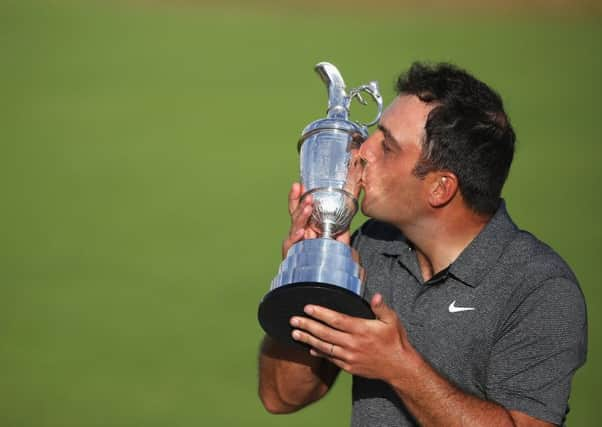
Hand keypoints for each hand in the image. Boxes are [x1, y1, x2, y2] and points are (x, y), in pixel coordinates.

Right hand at [282, 182, 350, 258]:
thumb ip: (342, 228)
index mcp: (307, 226)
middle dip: (299, 201)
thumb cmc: (327, 259)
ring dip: (301, 215)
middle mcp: (299, 232)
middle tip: (305, 192)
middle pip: (295, 214)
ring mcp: (295, 243)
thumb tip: (349, 212)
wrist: (323, 279)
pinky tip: (302, 231)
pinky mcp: (292, 254)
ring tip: (307, 207)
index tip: (300, 185)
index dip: (298, 196)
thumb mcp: (338, 241)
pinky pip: (293, 244)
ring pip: (295, 226)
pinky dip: (297, 236)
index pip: (300, 208)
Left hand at [289, 293, 416, 381]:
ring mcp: (349, 357)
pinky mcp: (349, 367)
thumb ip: (381, 308)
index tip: (307, 308)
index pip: (336, 320)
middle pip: (325, 334)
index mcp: (361, 330)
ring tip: (295, 333)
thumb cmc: (395, 341)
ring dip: (308, 339)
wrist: (399, 368)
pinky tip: (310, 348)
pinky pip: (330, 359)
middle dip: (307, 326)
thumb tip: (376, 296)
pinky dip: (319, 353)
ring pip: (324, 347)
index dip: (320, 314)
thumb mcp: (392, 321)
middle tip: (293, 320)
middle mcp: (353, 344)